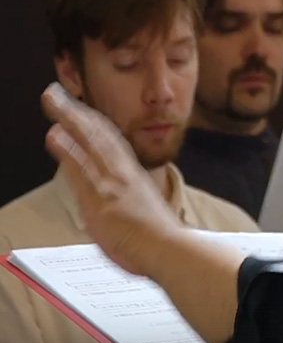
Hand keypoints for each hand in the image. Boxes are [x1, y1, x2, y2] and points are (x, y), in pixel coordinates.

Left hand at [41, 82, 183, 276]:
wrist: (169, 248)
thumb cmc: (161, 237)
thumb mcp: (146, 212)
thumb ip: (128, 203)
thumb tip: (118, 207)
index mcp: (133, 177)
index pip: (110, 143)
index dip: (92, 124)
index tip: (79, 110)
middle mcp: (122, 174)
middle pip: (96, 135)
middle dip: (75, 113)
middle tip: (56, 93)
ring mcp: (110, 184)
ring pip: (87, 144)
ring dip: (68, 120)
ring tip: (52, 100)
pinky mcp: (100, 198)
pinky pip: (80, 169)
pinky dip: (67, 149)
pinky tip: (55, 134)